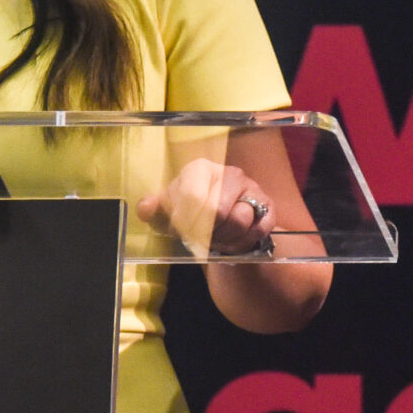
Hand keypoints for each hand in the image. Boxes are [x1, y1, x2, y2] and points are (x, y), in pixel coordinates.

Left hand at [136, 158, 274, 255]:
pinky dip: (242, 243)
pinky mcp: (267, 206)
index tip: (181, 230)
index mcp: (199, 169)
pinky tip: (234, 240)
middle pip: (216, 212)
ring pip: (238, 221)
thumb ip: (154, 211)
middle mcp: (228, 173)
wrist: (223, 226)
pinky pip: (257, 230)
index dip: (186, 220)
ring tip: (217, 238)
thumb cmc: (192, 216)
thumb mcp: (168, 215)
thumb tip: (145, 207)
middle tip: (201, 237)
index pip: (192, 195)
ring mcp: (251, 187)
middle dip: (206, 233)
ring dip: (224, 239)